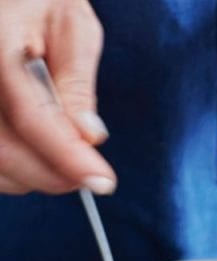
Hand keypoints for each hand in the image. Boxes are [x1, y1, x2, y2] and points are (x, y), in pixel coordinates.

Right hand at [0, 0, 114, 194]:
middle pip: (6, 152)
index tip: (102, 181)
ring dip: (35, 178)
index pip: (30, 118)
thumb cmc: (41, 1)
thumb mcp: (72, 26)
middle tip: (91, 177)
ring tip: (68, 163)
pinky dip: (18, 173)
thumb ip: (78, 83)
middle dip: (54, 176)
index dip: (67, 158)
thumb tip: (89, 136)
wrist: (12, 0)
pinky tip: (42, 161)